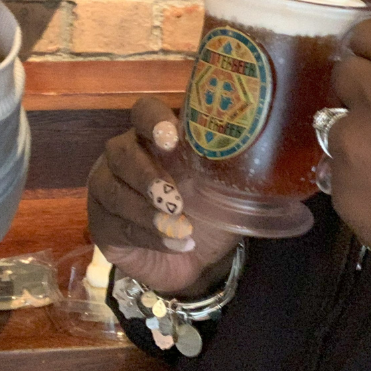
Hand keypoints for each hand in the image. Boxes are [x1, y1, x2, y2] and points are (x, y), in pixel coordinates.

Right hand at [87, 96, 240, 294]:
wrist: (192, 258)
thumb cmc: (209, 214)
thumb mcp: (226, 189)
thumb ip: (232, 168)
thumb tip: (270, 155)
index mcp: (157, 138)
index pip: (143, 111)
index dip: (153, 120)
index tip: (171, 140)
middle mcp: (126, 155)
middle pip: (119, 149)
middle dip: (146, 174)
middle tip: (175, 200)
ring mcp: (107, 187)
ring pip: (110, 188)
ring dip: (145, 211)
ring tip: (180, 230)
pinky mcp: (100, 222)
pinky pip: (113, 223)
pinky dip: (146, 236)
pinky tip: (174, 244)